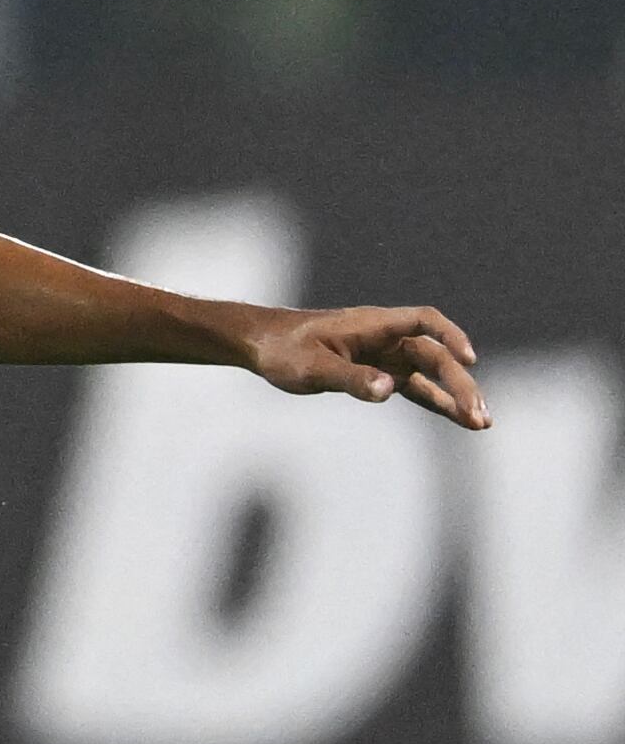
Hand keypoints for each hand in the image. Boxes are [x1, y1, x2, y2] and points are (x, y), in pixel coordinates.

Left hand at [242, 304, 488, 428]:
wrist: (262, 346)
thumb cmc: (284, 350)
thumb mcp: (313, 366)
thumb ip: (351, 378)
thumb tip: (389, 390)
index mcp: (374, 325)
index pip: (424, 320)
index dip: (450, 336)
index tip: (468, 359)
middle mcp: (386, 338)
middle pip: (435, 356)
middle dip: (460, 385)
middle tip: (478, 414)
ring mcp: (385, 357)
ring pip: (430, 375)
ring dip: (454, 397)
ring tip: (481, 423)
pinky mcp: (377, 374)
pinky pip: (413, 388)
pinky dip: (434, 402)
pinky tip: (457, 419)